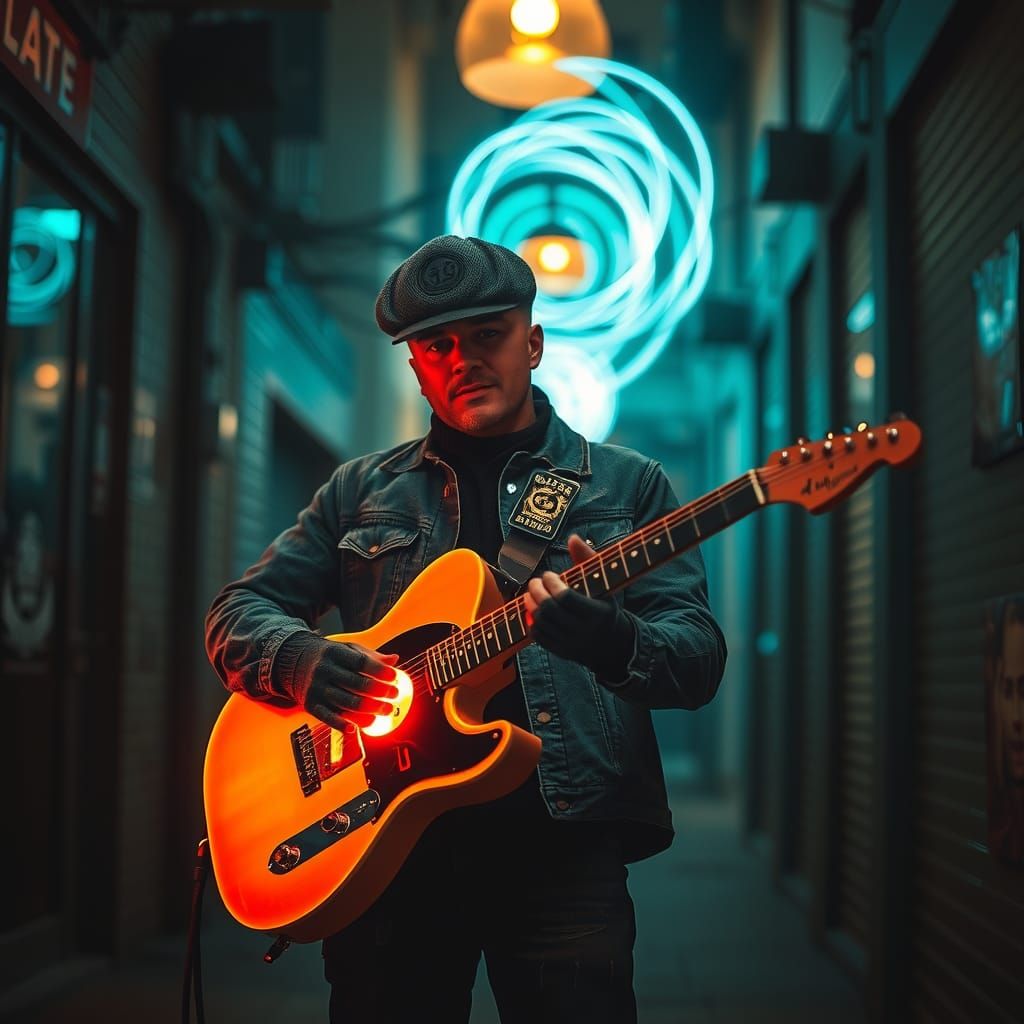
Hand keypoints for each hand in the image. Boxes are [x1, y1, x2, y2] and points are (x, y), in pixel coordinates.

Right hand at [278, 634, 399, 730]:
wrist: (294, 663)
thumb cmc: (330, 657)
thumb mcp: (348, 650)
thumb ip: (371, 657)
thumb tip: (394, 659)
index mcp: (335, 653)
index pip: (360, 662)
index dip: (379, 671)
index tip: (394, 676)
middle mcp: (324, 670)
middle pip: (356, 684)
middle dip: (379, 692)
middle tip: (394, 695)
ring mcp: (317, 689)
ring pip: (346, 703)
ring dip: (369, 710)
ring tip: (385, 711)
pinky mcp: (311, 705)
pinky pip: (328, 718)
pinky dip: (343, 725)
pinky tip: (357, 729)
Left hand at [524, 535, 635, 679]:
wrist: (610, 644)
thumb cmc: (605, 605)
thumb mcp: (604, 583)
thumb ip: (587, 559)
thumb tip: (573, 538)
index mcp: (598, 613)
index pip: (566, 598)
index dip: (552, 584)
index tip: (549, 575)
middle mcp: (584, 631)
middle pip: (550, 610)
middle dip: (537, 592)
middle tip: (535, 582)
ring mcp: (570, 644)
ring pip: (541, 623)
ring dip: (531, 604)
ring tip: (530, 593)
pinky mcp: (560, 651)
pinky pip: (538, 637)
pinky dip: (531, 621)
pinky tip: (532, 610)